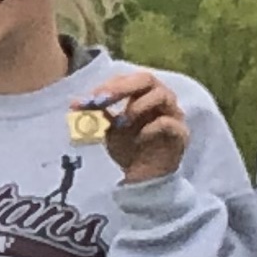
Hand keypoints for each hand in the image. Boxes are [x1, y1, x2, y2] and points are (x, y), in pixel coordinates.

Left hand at [89, 69, 188, 184]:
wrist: (142, 178)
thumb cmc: (128, 148)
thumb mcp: (107, 129)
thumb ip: (97, 115)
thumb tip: (75, 104)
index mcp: (143, 95)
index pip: (128, 79)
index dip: (108, 86)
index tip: (87, 99)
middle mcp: (161, 100)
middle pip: (147, 79)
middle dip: (121, 87)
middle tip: (101, 100)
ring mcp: (174, 115)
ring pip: (162, 95)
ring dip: (137, 106)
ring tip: (120, 122)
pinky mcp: (180, 135)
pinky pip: (168, 123)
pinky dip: (150, 127)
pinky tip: (138, 137)